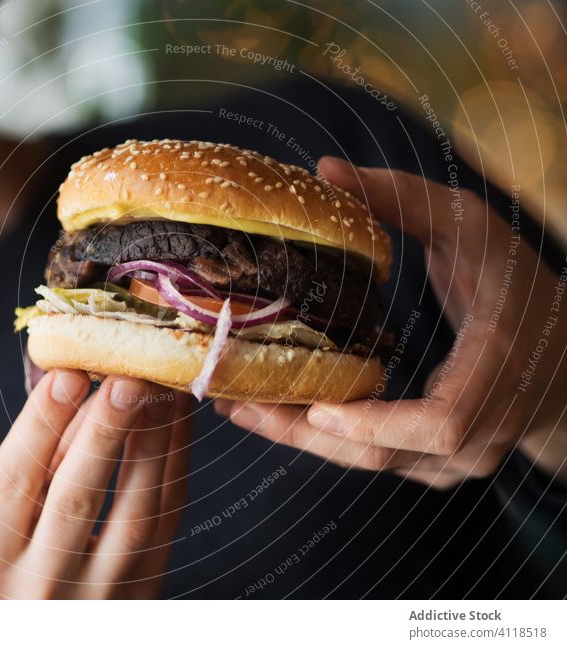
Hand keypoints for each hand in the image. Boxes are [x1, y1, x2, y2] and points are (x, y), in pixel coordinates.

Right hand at [0, 370, 190, 597]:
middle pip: (76, 501)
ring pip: (135, 514)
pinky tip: (176, 418)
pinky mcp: (147, 586)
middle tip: (126, 379)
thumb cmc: (16, 555)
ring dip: (152, 444)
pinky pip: (168, 518)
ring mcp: (101, 593)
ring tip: (161, 389)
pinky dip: (175, 462)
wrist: (52, 627)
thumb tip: (82, 396)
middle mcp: (42, 584)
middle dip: (103, 433)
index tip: (67, 374)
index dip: (41, 427)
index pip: (14, 485)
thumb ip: (32, 461)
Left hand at [216, 157, 566, 488]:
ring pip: (373, 465)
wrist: (562, 356)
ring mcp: (460, 457)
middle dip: (307, 434)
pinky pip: (376, 460)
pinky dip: (326, 441)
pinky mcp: (438, 463)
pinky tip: (279, 413)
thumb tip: (327, 170)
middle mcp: (481, 431)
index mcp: (497, 371)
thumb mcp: (472, 229)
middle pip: (386, 455)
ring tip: (240, 409)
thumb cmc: (518, 286)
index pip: (444, 422)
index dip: (380, 423)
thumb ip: (404, 199)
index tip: (319, 407)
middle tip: (238, 405)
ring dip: (304, 441)